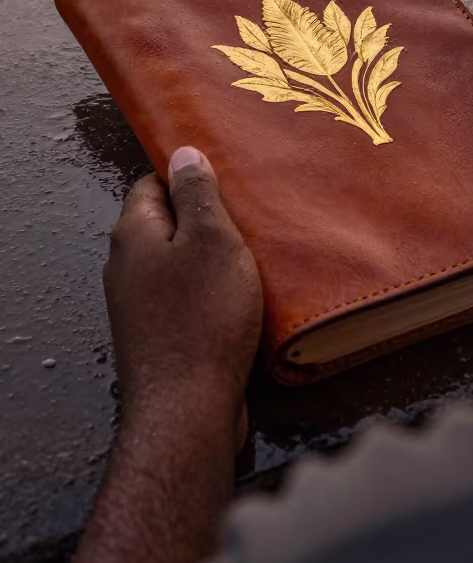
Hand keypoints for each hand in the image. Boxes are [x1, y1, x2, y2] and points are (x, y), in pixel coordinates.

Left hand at [64, 148, 262, 562]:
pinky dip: (212, 292)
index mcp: (133, 234)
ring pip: (179, 264)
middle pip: (167, 223)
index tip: (228, 172)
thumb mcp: (211, 239)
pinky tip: (245, 297)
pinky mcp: (159, 339)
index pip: (153, 182)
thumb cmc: (203, 316)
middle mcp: (127, 267)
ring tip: (256, 252)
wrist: (188, 410)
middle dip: (206, 216)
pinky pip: (186, 299)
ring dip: (213, 258)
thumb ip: (198, 193)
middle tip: (250, 211)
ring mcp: (139, 307)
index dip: (189, 172)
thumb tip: (182, 152)